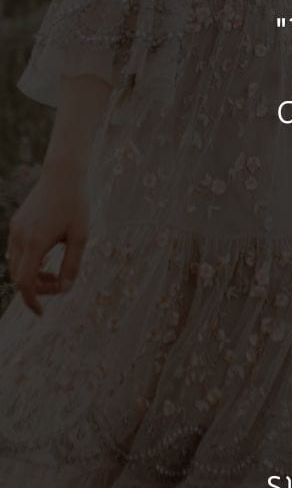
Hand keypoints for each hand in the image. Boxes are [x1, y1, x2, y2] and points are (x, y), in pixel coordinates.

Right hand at [5, 163, 88, 317]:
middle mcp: (20, 237)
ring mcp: (15, 230)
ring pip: (15, 265)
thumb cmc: (76, 205)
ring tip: (54, 273)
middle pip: (19, 276)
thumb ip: (73, 265)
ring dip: (32, 275)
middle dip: (36, 288)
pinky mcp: (16, 224)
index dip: (32, 300)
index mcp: (35, 243)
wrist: (63, 175)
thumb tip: (65, 288)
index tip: (41, 312)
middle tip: (59, 284)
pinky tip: (45, 259)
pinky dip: (28, 262)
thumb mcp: (81, 237)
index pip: (24, 282)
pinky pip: (16, 252)